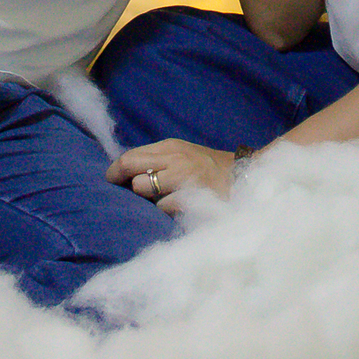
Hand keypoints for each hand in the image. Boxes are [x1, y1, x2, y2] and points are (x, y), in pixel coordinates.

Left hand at [106, 138, 235, 211]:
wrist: (247, 176)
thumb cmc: (211, 170)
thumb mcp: (184, 157)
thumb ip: (160, 161)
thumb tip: (127, 173)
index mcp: (170, 147)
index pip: (130, 155)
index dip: (116, 170)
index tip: (112, 181)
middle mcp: (173, 157)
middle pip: (129, 165)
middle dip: (119, 180)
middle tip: (118, 192)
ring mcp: (182, 175)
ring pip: (142, 187)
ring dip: (145, 198)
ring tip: (156, 201)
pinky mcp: (191, 194)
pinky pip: (162, 206)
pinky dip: (165, 210)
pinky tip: (176, 210)